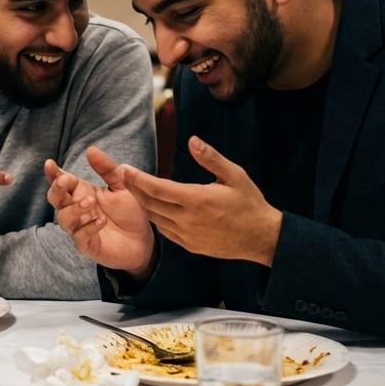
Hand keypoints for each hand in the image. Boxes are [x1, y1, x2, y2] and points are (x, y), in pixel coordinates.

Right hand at [44, 147, 153, 274]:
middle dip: (56, 190)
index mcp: (82, 192)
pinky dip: (88, 227)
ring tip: (91, 203)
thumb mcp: (121, 186)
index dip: (53, 173)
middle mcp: (76, 209)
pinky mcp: (87, 245)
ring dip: (75, 209)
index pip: (62, 181)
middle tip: (65, 182)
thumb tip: (90, 149)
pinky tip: (101, 221)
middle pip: (55, 199)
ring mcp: (79, 228)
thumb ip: (106, 169)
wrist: (143, 240)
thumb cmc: (129, 212)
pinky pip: (79, 236)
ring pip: (64, 218)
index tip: (49, 163)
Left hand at [121, 136, 282, 266]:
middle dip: (134, 188)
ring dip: (143, 203)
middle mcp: (187, 219)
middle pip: (150, 203)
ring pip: (155, 218)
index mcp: (196, 200)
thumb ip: (211, 158)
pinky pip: (165, 231)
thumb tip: (192, 140)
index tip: (124, 168)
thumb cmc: (249, 203)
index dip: (137, 178)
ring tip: (134, 189)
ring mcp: (187, 235)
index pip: (157, 188)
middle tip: (123, 175)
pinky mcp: (190, 245)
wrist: (261, 238)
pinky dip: (156, 218)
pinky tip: (154, 208)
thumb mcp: (235, 175)